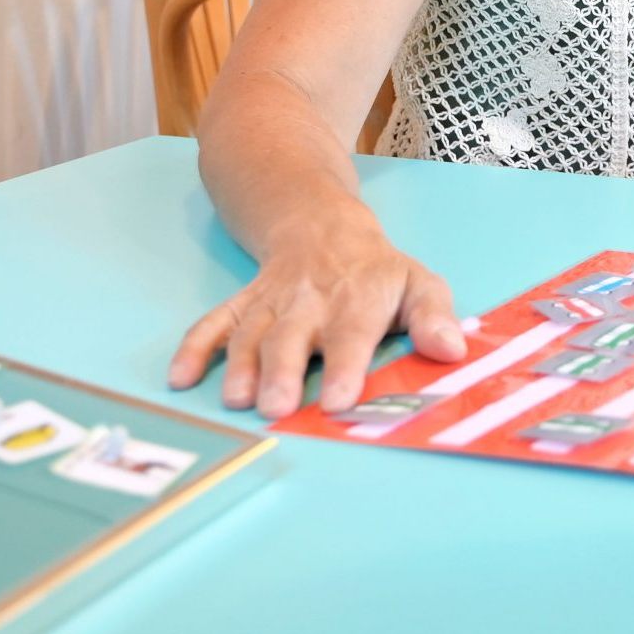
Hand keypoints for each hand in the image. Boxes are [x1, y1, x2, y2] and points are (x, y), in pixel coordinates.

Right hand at [166, 219, 466, 418]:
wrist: (321, 226)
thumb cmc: (377, 272)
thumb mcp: (419, 283)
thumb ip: (434, 317)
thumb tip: (452, 350)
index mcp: (358, 299)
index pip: (351, 334)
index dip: (345, 367)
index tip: (338, 400)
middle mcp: (310, 302)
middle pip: (291, 336)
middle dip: (282, 370)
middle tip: (276, 407)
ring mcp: (271, 303)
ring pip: (251, 333)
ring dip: (241, 366)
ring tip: (237, 401)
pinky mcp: (242, 304)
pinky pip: (213, 322)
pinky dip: (194, 348)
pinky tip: (180, 378)